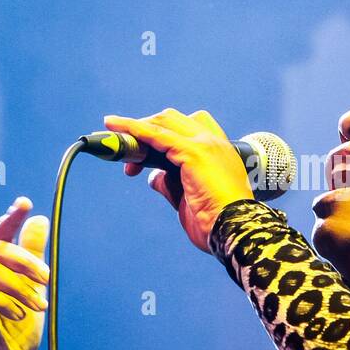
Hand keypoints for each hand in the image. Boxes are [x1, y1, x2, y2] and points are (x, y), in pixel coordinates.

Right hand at [0, 196, 50, 349]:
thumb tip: (39, 220)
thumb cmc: (19, 334)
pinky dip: (5, 302)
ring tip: (37, 306)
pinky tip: (19, 314)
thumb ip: (33, 258)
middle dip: (26, 261)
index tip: (25, 204)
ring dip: (20, 287)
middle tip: (47, 281)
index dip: (10, 218)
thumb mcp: (33, 291)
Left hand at [105, 108, 255, 253]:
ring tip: (112, 136)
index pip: (188, 127)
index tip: (144, 151)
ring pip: (162, 123)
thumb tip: (153, 177)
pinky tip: (116, 127)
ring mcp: (205, 144)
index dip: (162, 132)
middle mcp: (214, 142)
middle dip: (146, 129)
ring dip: (135, 128)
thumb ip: (171, 184)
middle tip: (127, 154)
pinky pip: (156, 135)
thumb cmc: (217, 223)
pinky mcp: (193, 152)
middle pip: (172, 119)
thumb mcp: (189, 199)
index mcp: (219, 152)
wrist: (236, 230)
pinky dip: (134, 130)